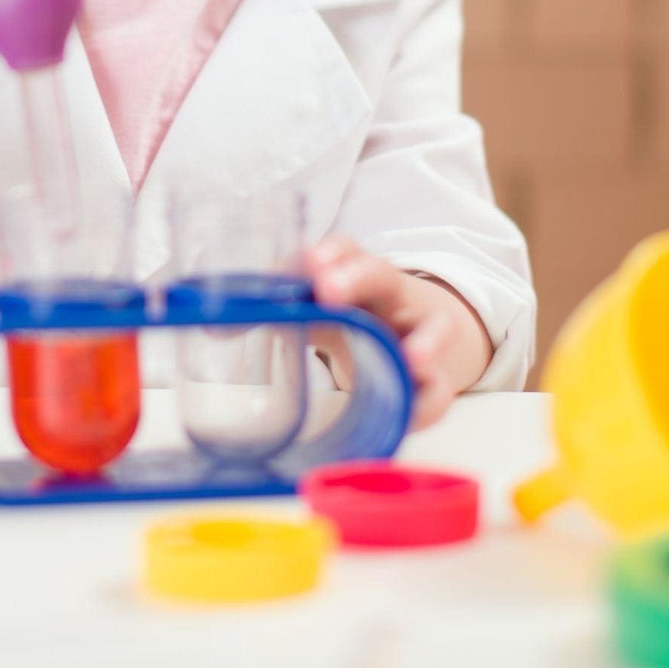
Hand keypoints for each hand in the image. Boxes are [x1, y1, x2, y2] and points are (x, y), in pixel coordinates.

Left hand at [304, 236, 493, 429]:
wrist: (413, 334)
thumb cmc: (356, 315)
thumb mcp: (323, 307)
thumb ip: (285, 311)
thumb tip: (232, 324)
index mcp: (358, 273)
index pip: (347, 250)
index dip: (330, 253)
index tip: (310, 263)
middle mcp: (394, 295)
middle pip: (383, 276)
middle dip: (357, 278)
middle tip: (327, 289)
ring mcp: (421, 333)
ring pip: (435, 327)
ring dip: (425, 342)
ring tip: (412, 358)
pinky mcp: (434, 379)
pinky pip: (437, 393)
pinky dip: (426, 406)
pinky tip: (410, 418)